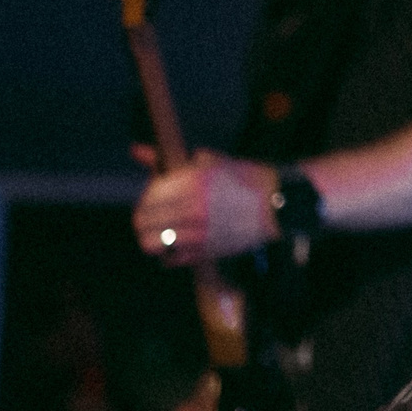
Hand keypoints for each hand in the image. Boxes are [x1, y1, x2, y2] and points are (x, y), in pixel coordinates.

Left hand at [132, 149, 276, 265]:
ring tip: (158, 232)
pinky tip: (174, 245)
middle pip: (142, 221)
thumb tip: (136, 151)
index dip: (147, 195)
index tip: (154, 195)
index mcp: (193, 183)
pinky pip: (170, 259)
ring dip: (149, 237)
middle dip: (142, 217)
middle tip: (150, 215)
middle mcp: (192, 209)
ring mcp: (198, 233)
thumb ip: (171, 161)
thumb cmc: (245, 180)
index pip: (149, 195)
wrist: (276, 206)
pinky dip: (166, 254)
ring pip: (150, 243)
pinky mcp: (205, 252)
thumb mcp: (211, 163)